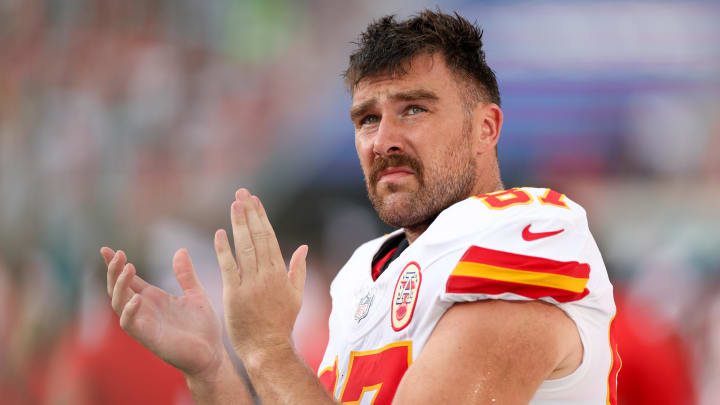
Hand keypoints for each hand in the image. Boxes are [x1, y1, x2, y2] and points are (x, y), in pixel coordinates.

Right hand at [101, 247, 228, 380]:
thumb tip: (181, 250)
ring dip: (119, 285)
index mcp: (154, 298)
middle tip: (117, 253)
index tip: (105, 248)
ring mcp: (144, 323)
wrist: (212, 353)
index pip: (128, 279)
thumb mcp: (196, 293)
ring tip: (128, 267)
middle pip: (118, 288)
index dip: (115, 265)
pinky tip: (137, 298)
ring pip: (118, 303)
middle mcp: (144, 309)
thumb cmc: (203, 327)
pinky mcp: (149, 337)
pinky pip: (130, 324)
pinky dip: (129, 311)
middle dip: (113, 271)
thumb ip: (186, 274)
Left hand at [214, 189, 307, 359]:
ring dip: (238, 224)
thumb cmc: (281, 323)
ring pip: (244, 248)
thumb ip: (297, 269)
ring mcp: (250, 284)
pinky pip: (229, 267)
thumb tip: (302, 247)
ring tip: (234, 204)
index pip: (269, 238)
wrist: (268, 349)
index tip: (254, 200)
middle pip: (257, 238)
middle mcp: (266, 275)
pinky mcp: (234, 295)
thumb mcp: (296, 295)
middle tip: (242, 193)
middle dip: (249, 213)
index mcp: (280, 273)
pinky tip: (220, 233)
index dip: (261, 217)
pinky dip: (224, 250)